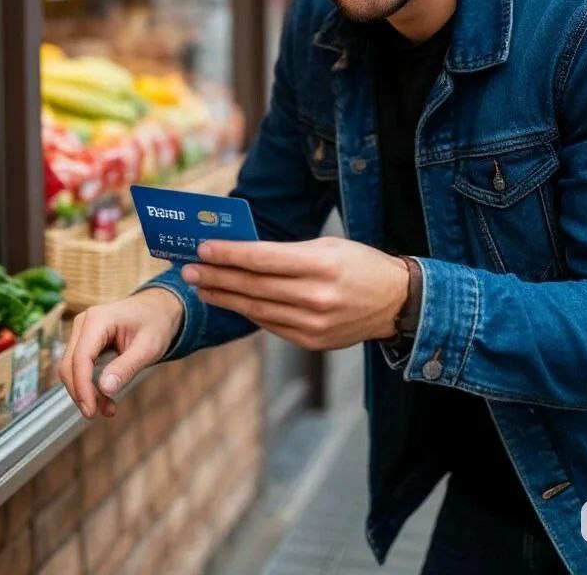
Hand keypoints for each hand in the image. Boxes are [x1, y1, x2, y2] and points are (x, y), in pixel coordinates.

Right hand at [57, 287, 182, 418]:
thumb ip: (127, 367)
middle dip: (81, 393)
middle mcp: (84, 322)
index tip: (91, 410)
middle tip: (97, 414)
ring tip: (108, 409)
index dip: (82, 387)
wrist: (158, 309)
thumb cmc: (156, 324)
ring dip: (84, 392)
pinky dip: (88, 385)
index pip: (81, 357)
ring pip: (71, 369)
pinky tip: (104, 398)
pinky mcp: (84, 341)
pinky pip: (79, 367)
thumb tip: (104, 389)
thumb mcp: (149, 347)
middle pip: (69, 365)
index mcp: (99, 319)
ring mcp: (81, 331)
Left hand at [181, 238, 408, 350]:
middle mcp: (317, 297)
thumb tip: (243, 254)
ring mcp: (314, 324)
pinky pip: (272, 326)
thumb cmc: (360, 264)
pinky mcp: (313, 341)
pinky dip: (249, 313)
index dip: (230, 254)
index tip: (203, 248)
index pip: (263, 259)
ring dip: (225, 298)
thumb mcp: (329, 246)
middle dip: (217, 277)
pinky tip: (232, 302)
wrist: (396, 302)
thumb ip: (288, 252)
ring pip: (257, 310)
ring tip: (202, 287)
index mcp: (322, 265)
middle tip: (190, 269)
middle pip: (254, 286)